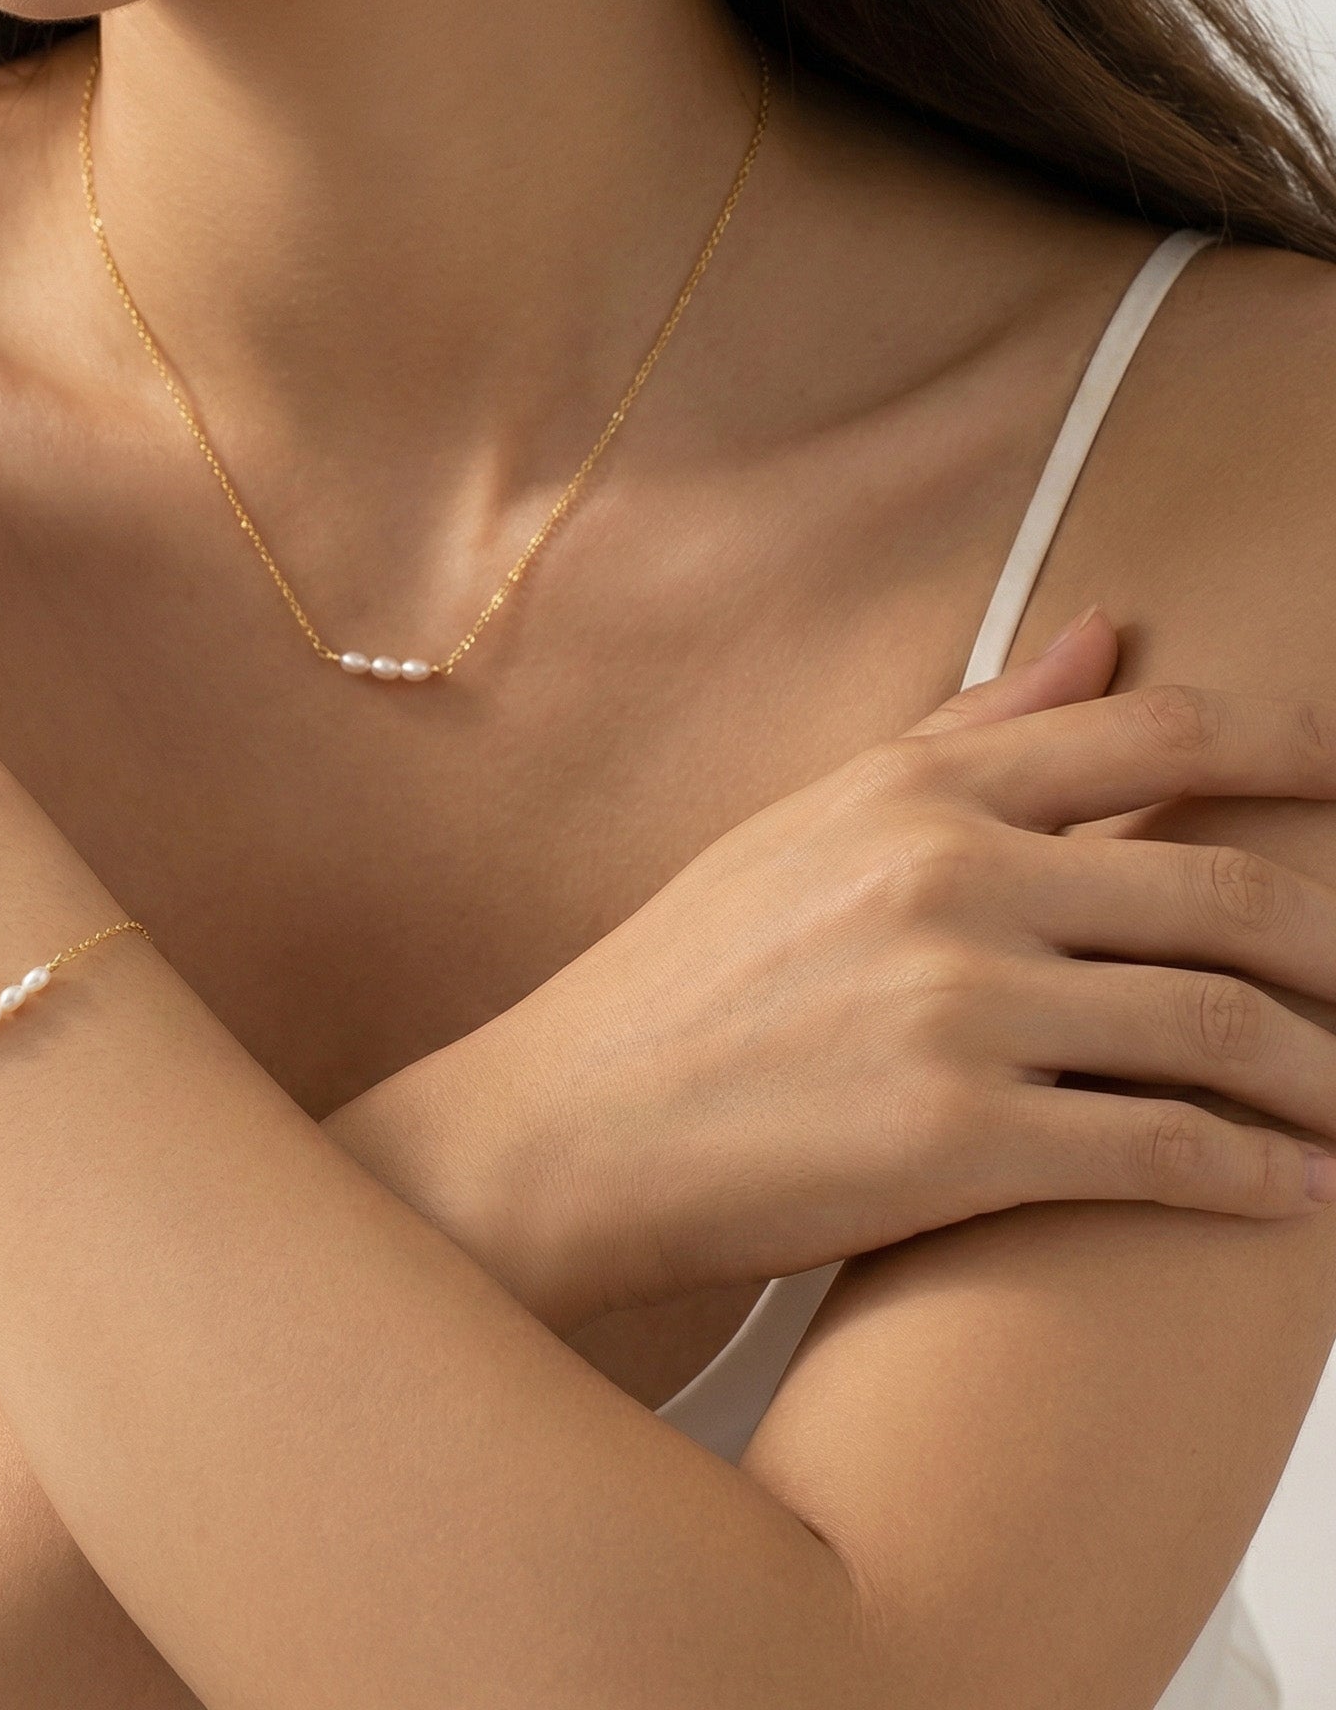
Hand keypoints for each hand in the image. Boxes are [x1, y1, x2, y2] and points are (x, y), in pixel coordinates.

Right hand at [452, 612, 1335, 1330]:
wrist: (569, 1125)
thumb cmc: (686, 979)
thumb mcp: (810, 824)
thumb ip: (967, 733)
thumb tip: (1104, 633)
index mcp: (914, 792)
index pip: (1164, 732)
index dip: (1310, 748)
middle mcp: (945, 878)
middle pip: (1229, 889)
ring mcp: (953, 1007)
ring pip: (1220, 1025)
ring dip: (1328, 1077)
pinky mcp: (954, 1139)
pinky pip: (1164, 1150)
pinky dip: (1260, 1176)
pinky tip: (1300, 1195)